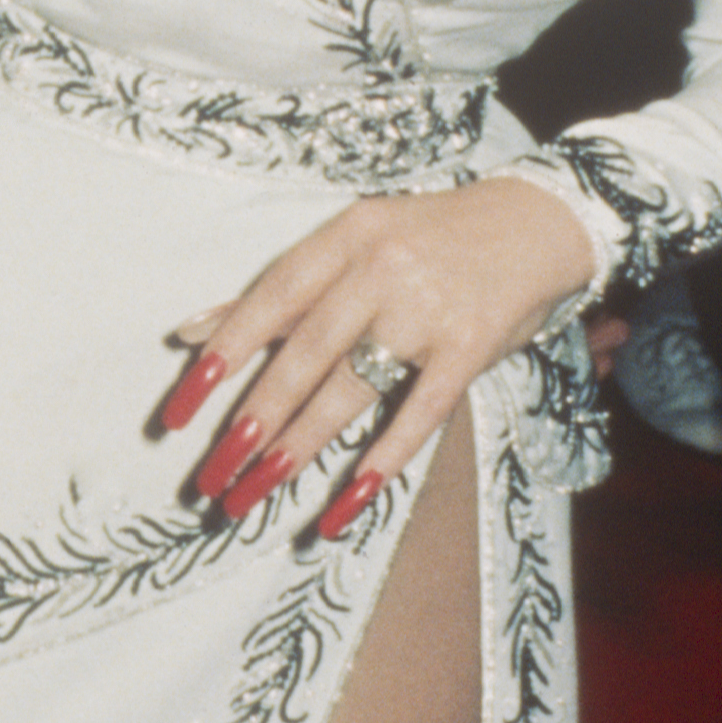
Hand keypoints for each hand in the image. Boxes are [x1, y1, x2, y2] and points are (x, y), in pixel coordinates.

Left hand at [147, 178, 594, 542]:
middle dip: (252, 421)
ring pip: (350, 389)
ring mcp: (428, 310)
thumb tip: (188, 333)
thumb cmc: (432, 236)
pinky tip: (345, 501)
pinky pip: (418, 414)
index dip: (221, 358)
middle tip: (212, 477)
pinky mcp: (471, 348)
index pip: (268, 301)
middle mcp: (381, 268)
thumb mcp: (354, 241)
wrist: (541, 220)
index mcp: (345, 236)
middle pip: (304, 355)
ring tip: (256, 491)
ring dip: (298, 447)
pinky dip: (380, 461)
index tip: (180, 412)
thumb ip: (278, 291)